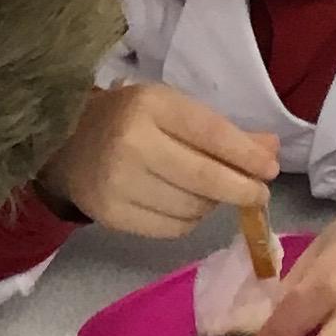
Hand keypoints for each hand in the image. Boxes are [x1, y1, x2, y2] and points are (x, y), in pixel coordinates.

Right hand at [41, 83, 279, 236]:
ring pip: (192, 208)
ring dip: (213, 205)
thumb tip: (269, 151)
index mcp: (150, 106)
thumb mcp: (172, 110)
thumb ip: (221, 130)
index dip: (247, 156)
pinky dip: (189, 220)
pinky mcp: (112, 215)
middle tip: (258, 194)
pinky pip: (172, 228)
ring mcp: (119, 183)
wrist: (66, 144)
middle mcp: (132, 144)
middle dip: (242, 189)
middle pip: (205, 178)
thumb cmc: (129, 121)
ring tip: (210, 192)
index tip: (270, 169)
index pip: (211, 134)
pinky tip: (185, 205)